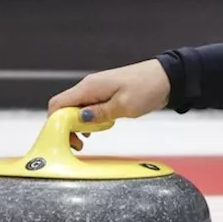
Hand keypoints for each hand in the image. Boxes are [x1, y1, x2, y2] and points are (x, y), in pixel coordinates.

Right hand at [47, 59, 171, 149]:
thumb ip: (99, 114)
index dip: (56, 123)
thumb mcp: (123, 106)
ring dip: (79, 124)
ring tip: (89, 138)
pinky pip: (90, 107)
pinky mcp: (106, 94)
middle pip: (65, 108)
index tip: (66, 139)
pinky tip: (100, 127)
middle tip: (79, 144)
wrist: (167, 78)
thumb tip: (79, 119)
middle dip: (67, 127)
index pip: (58, 104)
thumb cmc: (147, 88)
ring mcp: (97, 90)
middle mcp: (89, 86)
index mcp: (89, 87)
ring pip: (77, 109)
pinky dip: (91, 119)